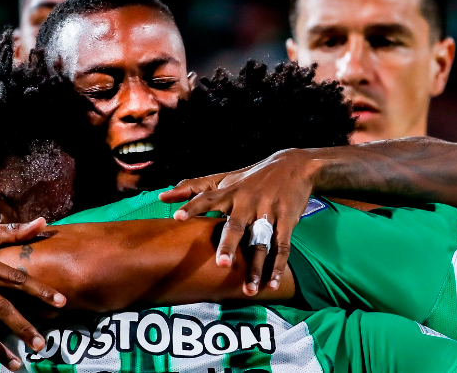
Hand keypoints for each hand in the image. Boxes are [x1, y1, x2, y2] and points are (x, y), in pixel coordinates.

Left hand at [159, 148, 315, 294]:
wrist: (295, 166)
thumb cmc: (251, 177)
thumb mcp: (224, 178)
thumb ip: (192, 188)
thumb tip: (161, 198)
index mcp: (230, 192)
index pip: (207, 198)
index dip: (192, 207)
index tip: (177, 217)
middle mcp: (248, 202)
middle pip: (237, 226)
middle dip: (229, 245)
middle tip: (222, 264)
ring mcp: (269, 211)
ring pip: (262, 243)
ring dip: (257, 267)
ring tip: (250, 290)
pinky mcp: (288, 220)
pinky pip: (283, 246)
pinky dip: (278, 266)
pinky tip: (272, 284)